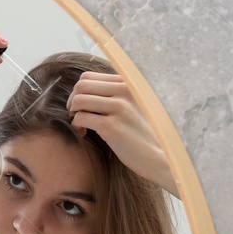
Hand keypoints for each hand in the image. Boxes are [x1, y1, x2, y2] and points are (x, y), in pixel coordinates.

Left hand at [67, 72, 176, 193]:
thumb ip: (117, 94)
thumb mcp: (136, 105)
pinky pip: (80, 118)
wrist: (160, 156)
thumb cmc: (144, 133)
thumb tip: (86, 88)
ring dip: (73, 113)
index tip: (83, 106)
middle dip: (72, 101)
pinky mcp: (111, 126)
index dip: (80, 91)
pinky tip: (84, 133)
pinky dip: (76, 126)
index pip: (90, 76)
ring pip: (78, 100)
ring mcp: (118, 107)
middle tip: (76, 115)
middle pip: (81, 86)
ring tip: (81, 125)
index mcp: (129, 83)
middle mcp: (124, 91)